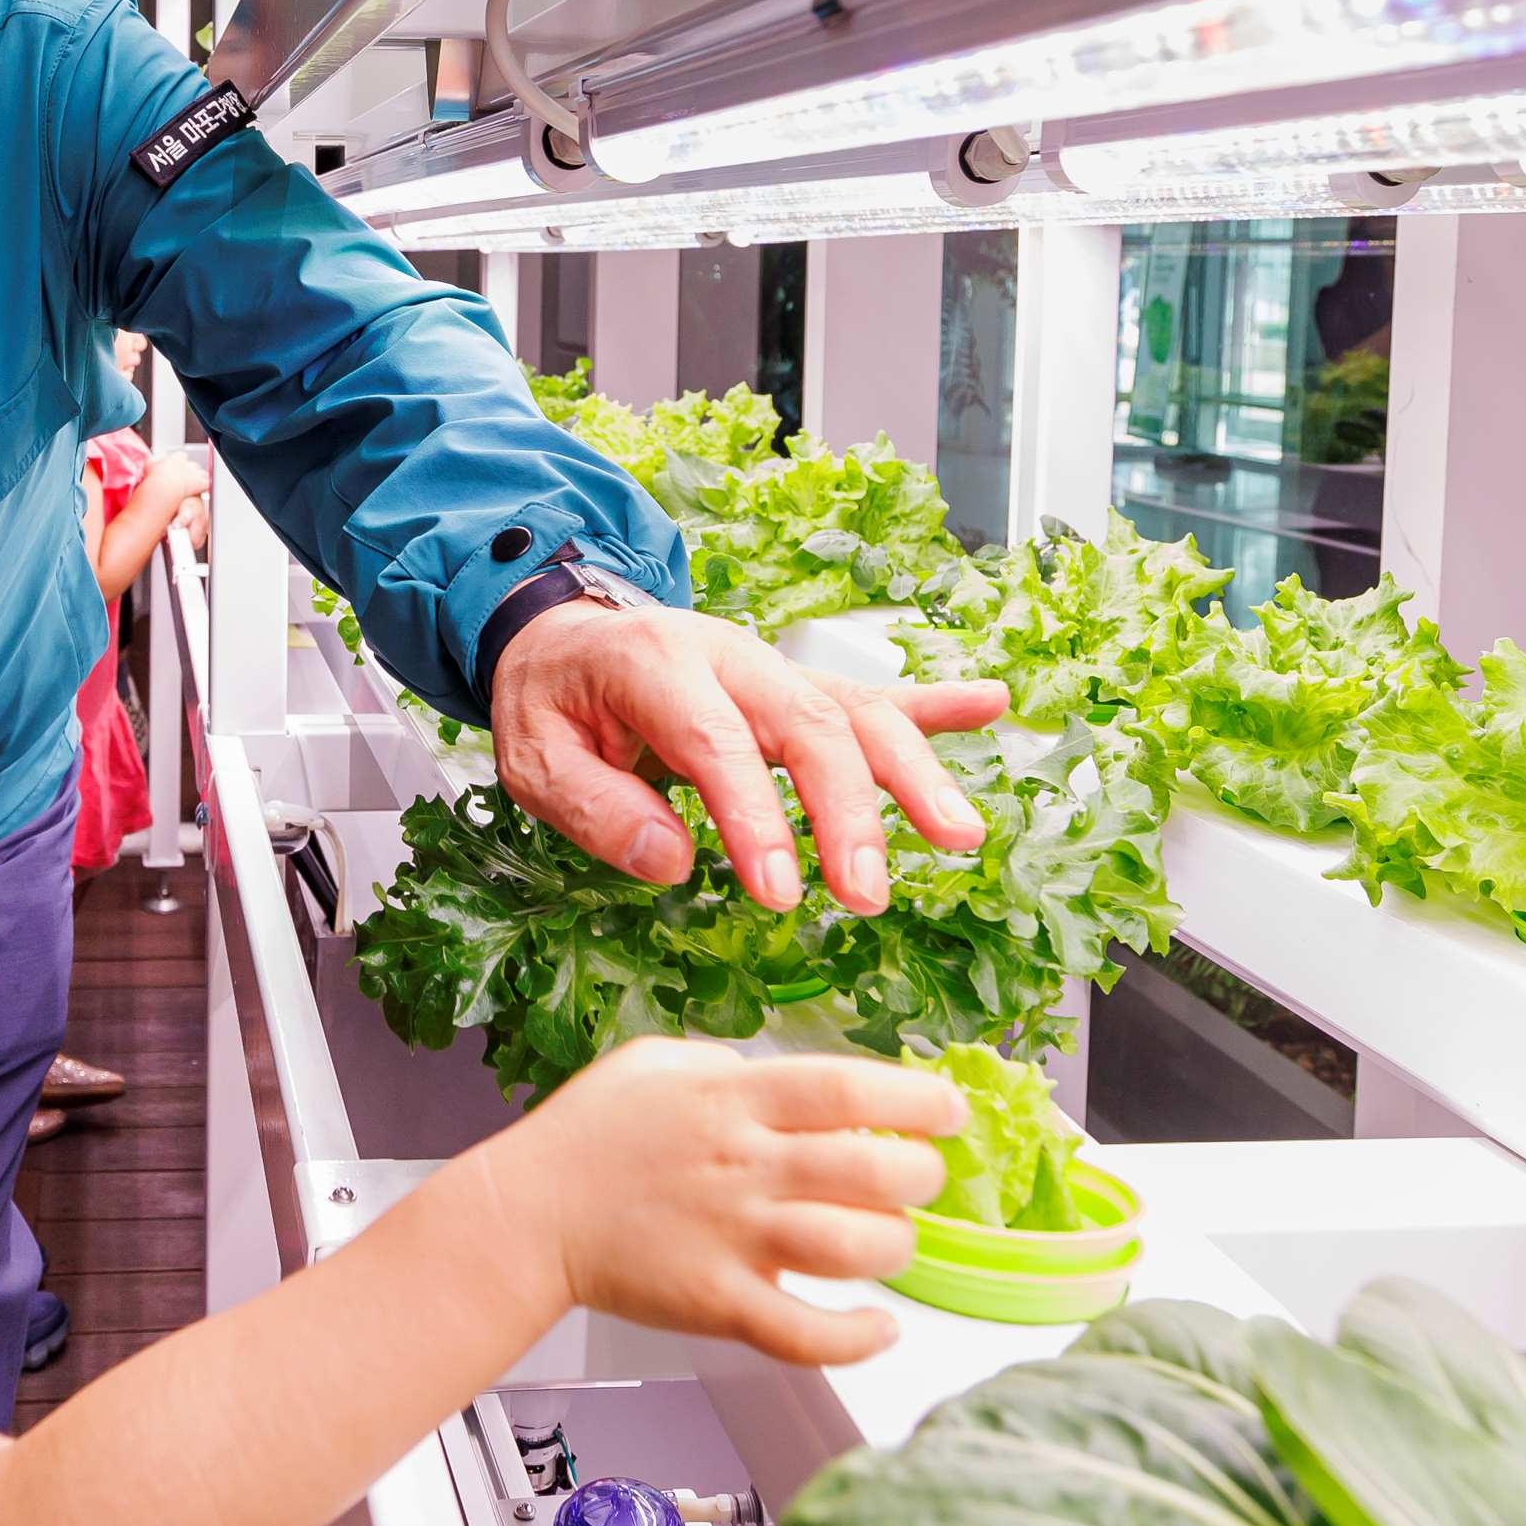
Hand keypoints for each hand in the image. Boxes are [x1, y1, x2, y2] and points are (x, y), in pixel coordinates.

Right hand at [142, 450, 209, 507]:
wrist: (163, 488)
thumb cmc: (155, 478)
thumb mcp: (149, 466)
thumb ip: (150, 461)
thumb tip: (148, 460)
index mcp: (176, 458)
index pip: (181, 456)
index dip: (180, 462)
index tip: (177, 467)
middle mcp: (187, 464)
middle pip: (193, 465)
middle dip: (191, 470)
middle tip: (187, 477)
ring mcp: (195, 473)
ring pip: (202, 473)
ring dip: (200, 478)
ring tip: (197, 483)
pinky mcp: (201, 483)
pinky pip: (207, 483)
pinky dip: (206, 486)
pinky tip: (204, 490)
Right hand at [488, 1041, 960, 1368]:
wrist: (525, 1215)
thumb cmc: (586, 1137)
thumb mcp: (654, 1062)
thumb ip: (726, 1065)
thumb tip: (779, 1080)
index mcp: (735, 1099)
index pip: (853, 1091)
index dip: (919, 1100)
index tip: (947, 1111)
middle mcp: (745, 1165)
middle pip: (876, 1171)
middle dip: (922, 1178)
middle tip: (919, 1180)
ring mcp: (734, 1237)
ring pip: (858, 1249)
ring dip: (895, 1247)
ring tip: (889, 1243)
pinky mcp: (718, 1302)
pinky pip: (808, 1332)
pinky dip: (858, 1337)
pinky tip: (879, 1327)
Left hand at [489, 601, 1007, 912]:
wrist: (560, 631)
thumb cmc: (551, 702)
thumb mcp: (533, 758)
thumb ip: (597, 809)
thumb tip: (670, 862)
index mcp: (653, 664)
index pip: (718, 743)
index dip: (755, 818)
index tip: (780, 893)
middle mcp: (728, 656)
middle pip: (808, 724)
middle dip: (848, 811)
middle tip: (865, 893)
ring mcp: (771, 667)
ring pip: (856, 711)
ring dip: (914, 773)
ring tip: (959, 836)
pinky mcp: (796, 685)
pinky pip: (873, 694)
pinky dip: (934, 705)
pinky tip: (991, 707)